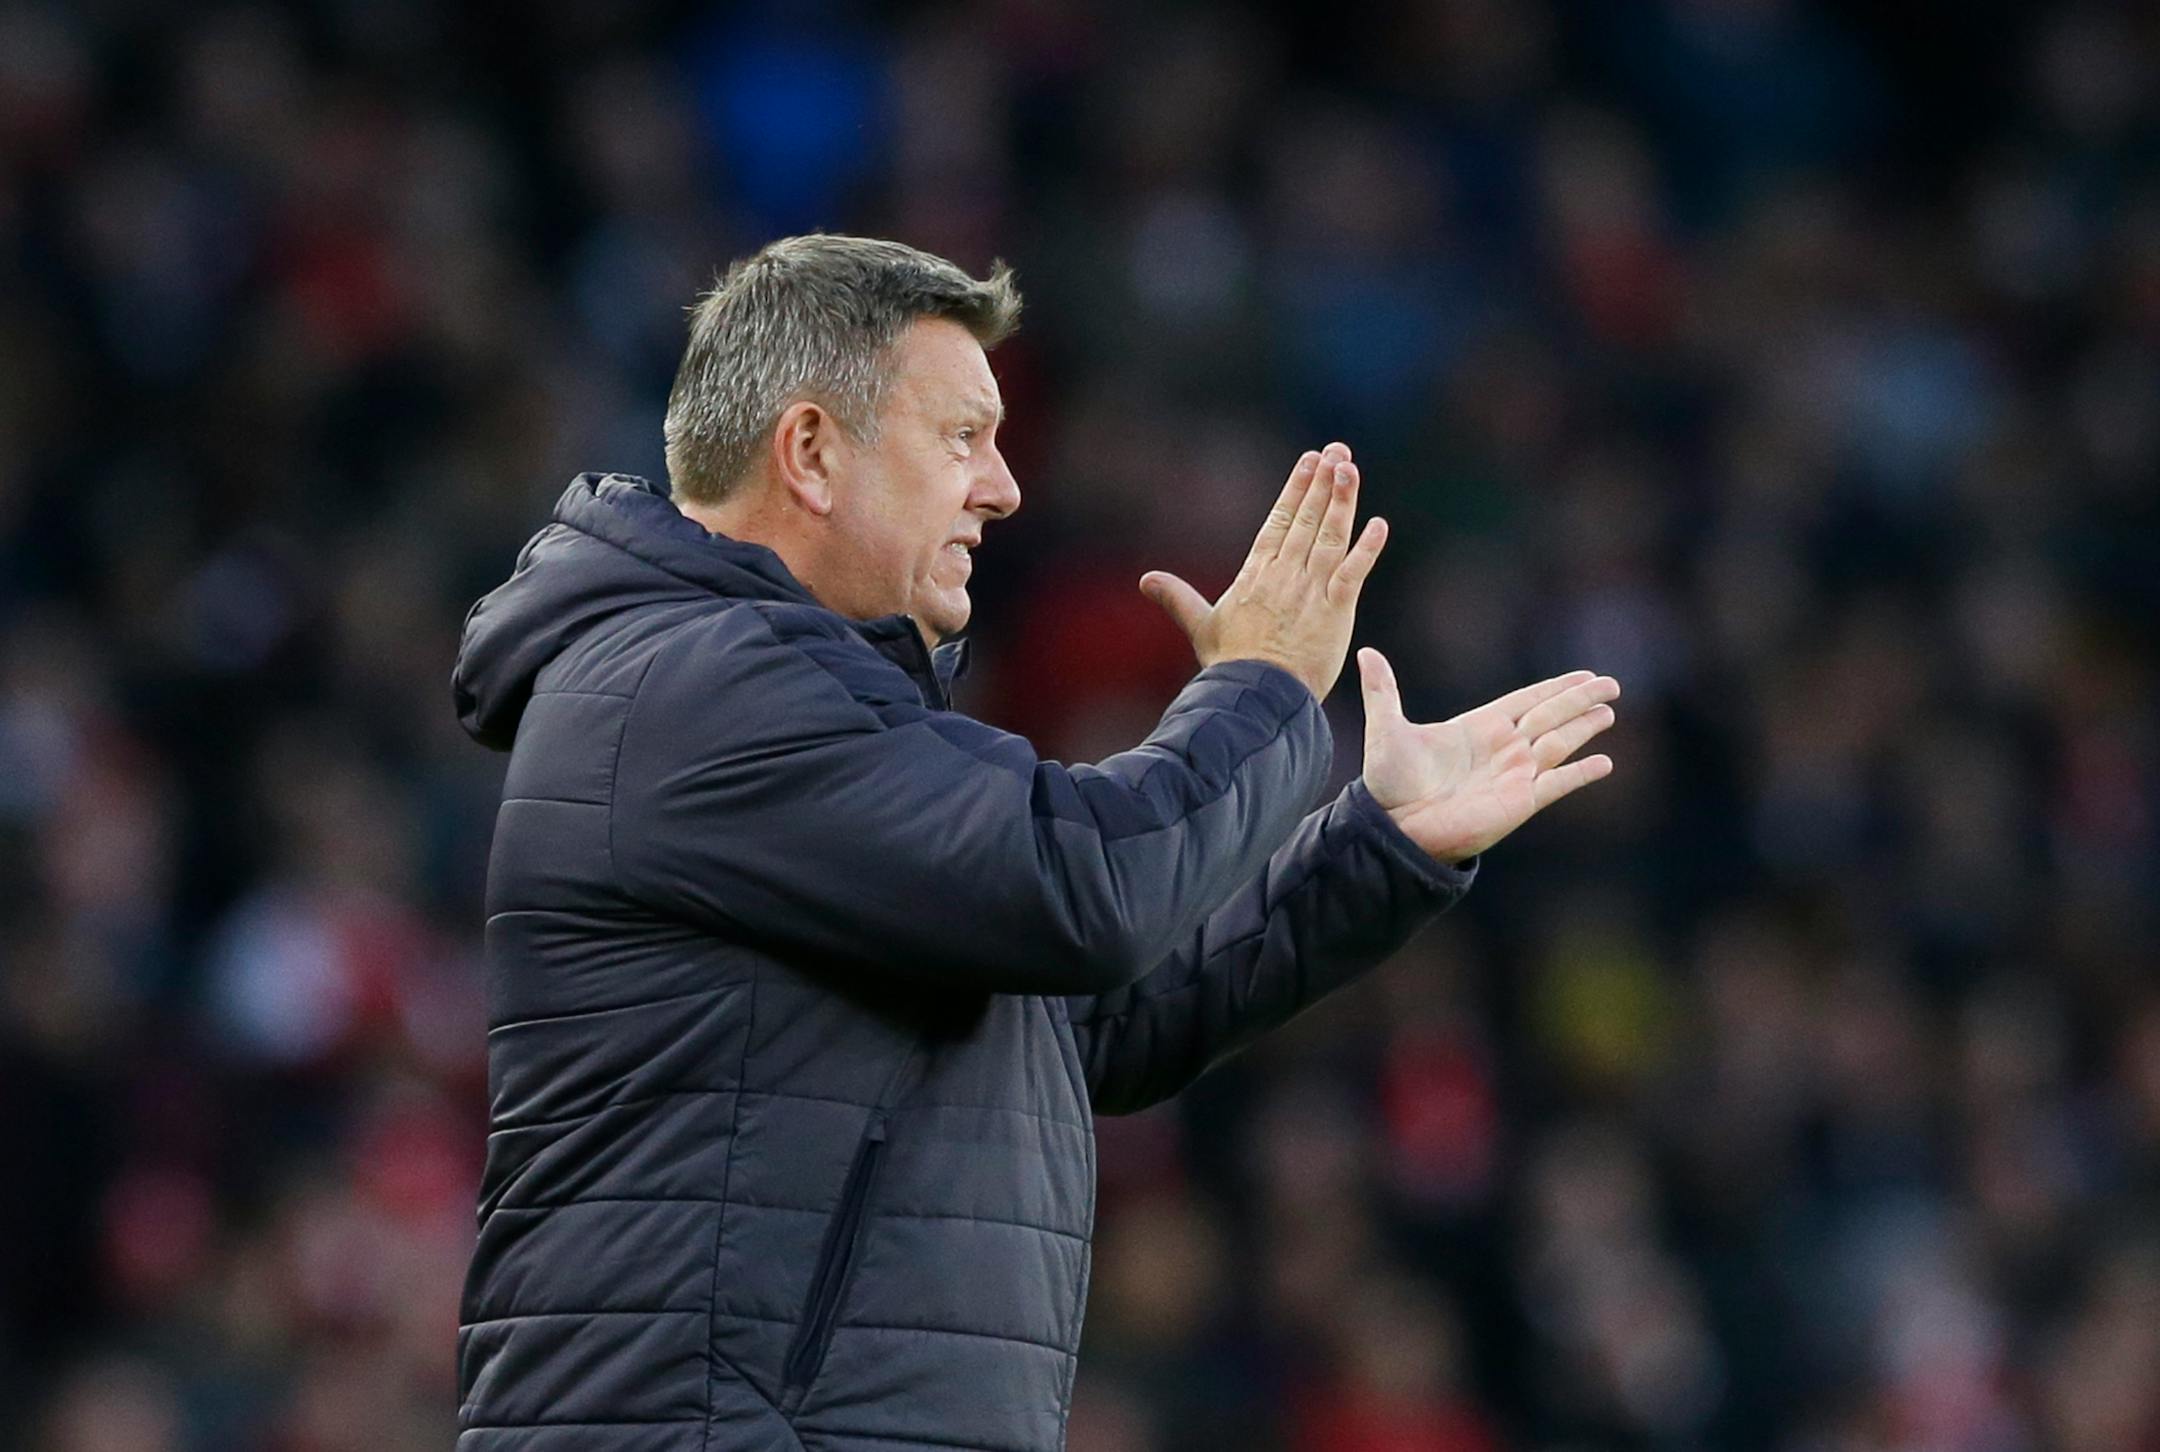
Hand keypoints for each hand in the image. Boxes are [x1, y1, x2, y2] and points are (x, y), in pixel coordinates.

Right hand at [1141, 443, 1386, 701]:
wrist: (1256, 695)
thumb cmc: (1231, 664)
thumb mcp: (1201, 626)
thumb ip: (1178, 598)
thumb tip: (1146, 580)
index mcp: (1256, 574)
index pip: (1279, 520)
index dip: (1295, 489)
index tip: (1309, 460)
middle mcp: (1285, 574)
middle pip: (1306, 519)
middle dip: (1322, 483)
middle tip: (1337, 451)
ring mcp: (1311, 591)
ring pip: (1329, 537)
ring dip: (1341, 502)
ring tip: (1350, 469)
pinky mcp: (1335, 612)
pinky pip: (1353, 574)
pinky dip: (1366, 549)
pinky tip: (1378, 524)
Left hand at [1356, 648, 1618, 863]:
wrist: (1397, 827)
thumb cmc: (1390, 783)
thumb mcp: (1387, 730)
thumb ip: (1382, 690)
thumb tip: (1366, 652)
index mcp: (1479, 727)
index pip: (1527, 700)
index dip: (1556, 687)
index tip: (1582, 675)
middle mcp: (1503, 748)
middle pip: (1552, 715)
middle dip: (1581, 699)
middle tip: (1611, 683)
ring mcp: (1514, 774)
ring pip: (1560, 743)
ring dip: (1585, 727)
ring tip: (1609, 712)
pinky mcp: (1520, 801)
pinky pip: (1558, 783)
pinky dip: (1580, 773)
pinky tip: (1603, 763)